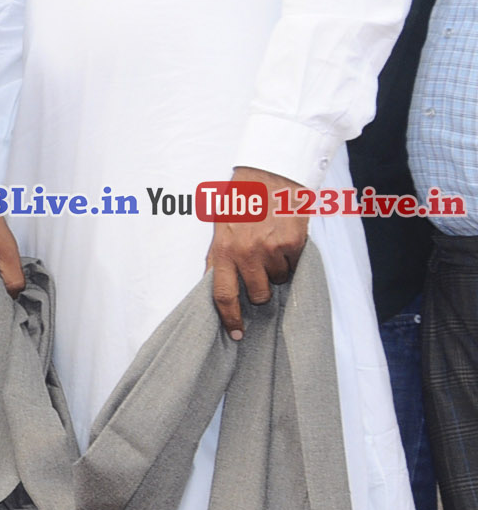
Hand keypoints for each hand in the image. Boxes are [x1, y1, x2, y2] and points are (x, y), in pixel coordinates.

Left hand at [206, 167, 307, 338]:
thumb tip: (215, 287)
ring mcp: (269, 249)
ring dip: (277, 269)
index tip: (237, 334)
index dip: (230, 318)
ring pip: (278, 281)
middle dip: (262, 289)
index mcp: (222, 250)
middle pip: (258, 295)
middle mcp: (244, 252)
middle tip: (262, 268)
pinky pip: (294, 267)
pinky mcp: (292, 244)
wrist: (268, 176)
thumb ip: (220, 258)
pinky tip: (284, 238)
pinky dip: (292, 258)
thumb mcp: (219, 228)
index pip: (222, 295)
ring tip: (271, 244)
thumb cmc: (241, 200)